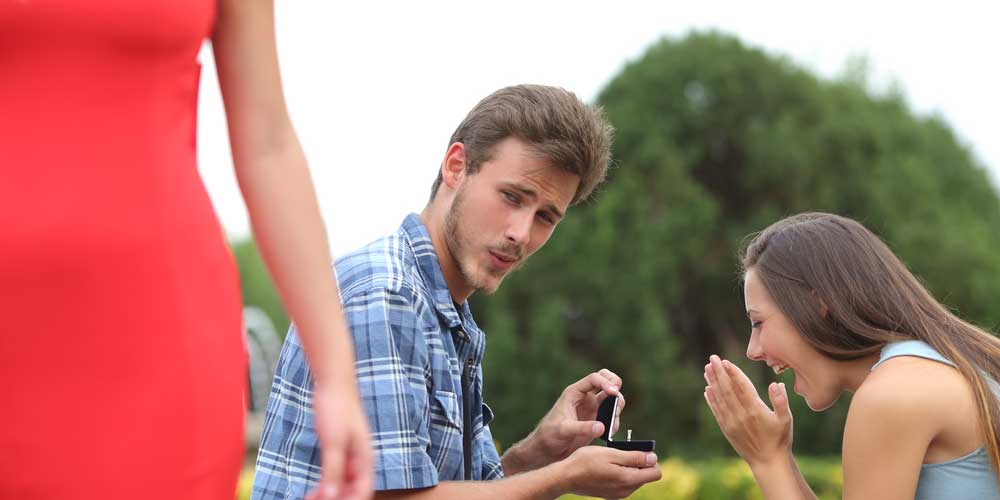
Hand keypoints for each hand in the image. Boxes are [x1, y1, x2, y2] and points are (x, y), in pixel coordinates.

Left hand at [306, 379, 373, 499]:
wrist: (333, 384)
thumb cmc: (337, 408)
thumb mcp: (334, 442)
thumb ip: (333, 469)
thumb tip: (331, 496)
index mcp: (365, 459)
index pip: (362, 491)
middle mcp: (360, 461)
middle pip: (352, 491)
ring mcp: (349, 456)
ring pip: (341, 486)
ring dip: (328, 496)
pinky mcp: (338, 451)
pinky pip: (333, 475)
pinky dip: (324, 486)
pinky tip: (312, 491)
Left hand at [523, 369, 624, 467]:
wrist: (548, 449)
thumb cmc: (549, 435)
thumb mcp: (564, 430)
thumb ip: (582, 428)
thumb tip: (602, 427)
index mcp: (574, 393)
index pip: (594, 379)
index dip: (606, 382)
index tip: (613, 392)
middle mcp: (585, 397)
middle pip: (605, 379)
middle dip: (615, 384)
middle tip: (617, 397)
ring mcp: (592, 407)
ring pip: (612, 396)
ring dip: (617, 404)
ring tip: (613, 419)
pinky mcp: (597, 419)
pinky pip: (612, 413)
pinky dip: (615, 419)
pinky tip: (610, 431)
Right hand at [557, 445, 661, 498]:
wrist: (565, 477)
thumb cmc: (586, 461)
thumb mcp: (611, 453)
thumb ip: (635, 457)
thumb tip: (654, 458)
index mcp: (629, 480)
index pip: (655, 473)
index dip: (650, 459)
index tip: (637, 450)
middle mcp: (626, 491)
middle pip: (645, 476)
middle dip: (639, 463)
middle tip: (621, 452)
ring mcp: (618, 495)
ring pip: (634, 479)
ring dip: (628, 467)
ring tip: (611, 459)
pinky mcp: (610, 495)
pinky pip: (623, 483)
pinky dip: (619, 474)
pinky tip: (606, 467)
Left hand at [703, 355, 792, 468]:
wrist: (768, 462)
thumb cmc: (780, 439)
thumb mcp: (786, 420)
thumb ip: (781, 401)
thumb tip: (777, 384)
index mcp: (755, 410)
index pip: (741, 387)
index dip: (733, 373)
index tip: (725, 361)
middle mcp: (740, 415)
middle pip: (727, 390)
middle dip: (719, 372)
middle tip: (712, 358)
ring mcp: (731, 422)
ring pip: (719, 398)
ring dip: (712, 382)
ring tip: (707, 369)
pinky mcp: (727, 429)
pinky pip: (716, 411)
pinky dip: (711, 399)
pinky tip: (707, 389)